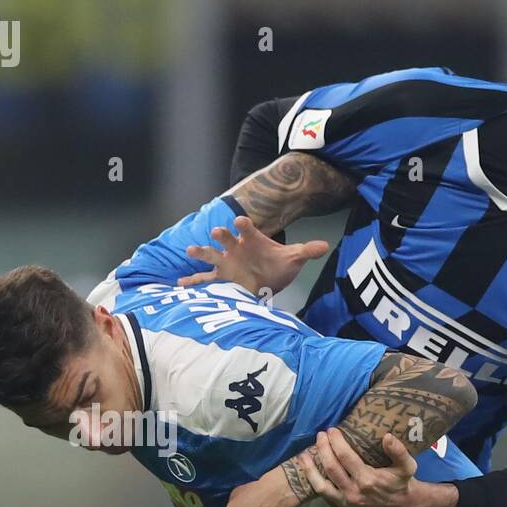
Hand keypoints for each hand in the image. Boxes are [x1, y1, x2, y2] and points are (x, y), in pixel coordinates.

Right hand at [177, 215, 328, 297]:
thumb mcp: (294, 258)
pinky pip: (204, 279)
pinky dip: (193, 283)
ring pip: (211, 255)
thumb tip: (325, 245)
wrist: (269, 279)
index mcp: (252, 240)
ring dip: (201, 253)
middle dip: (221, 235)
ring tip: (190, 251)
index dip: (243, 224)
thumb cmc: (278, 265)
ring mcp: (226, 263)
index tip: (240, 221)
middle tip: (217, 232)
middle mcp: (236, 249)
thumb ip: (307, 251)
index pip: (247, 228)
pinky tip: (180, 286)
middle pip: (226, 238)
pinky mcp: (221, 278)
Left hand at [299, 428, 454, 506]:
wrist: (401, 506)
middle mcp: (354, 492)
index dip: (336, 441)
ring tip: (304, 454)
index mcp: (368, 480)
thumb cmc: (402, 482)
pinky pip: (322, 494)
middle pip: (331, 467)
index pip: (345, 456)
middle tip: (321, 435)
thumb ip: (399, 451)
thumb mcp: (407, 466)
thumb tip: (387, 436)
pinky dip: (313, 481)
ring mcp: (345, 502)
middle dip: (323, 449)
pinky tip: (310, 469)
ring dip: (310, 468)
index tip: (332, 430)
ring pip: (320, 485)